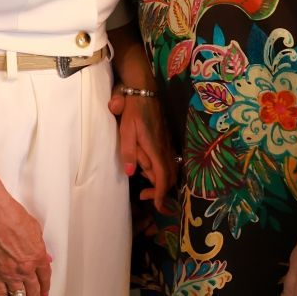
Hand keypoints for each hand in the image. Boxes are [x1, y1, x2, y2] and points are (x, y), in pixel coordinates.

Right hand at [0, 175, 52, 295]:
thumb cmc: (11, 216)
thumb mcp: (35, 228)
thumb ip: (40, 245)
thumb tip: (44, 256)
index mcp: (37, 256)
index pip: (45, 276)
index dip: (46, 286)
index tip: (45, 290)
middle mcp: (25, 268)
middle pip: (33, 289)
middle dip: (36, 294)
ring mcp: (10, 273)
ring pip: (19, 294)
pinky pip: (1, 293)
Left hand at [108, 87, 178, 214]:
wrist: (144, 90)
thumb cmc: (133, 109)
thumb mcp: (126, 129)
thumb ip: (129, 151)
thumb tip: (132, 172)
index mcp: (155, 147)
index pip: (163, 175)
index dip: (161, 193)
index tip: (157, 206)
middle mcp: (164, 147)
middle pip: (170, 175)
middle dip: (160, 191)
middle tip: (143, 196)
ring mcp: (166, 142)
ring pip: (170, 168)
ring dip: (160, 181)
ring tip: (145, 186)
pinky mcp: (165, 139)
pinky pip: (167, 160)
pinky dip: (161, 171)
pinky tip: (148, 169)